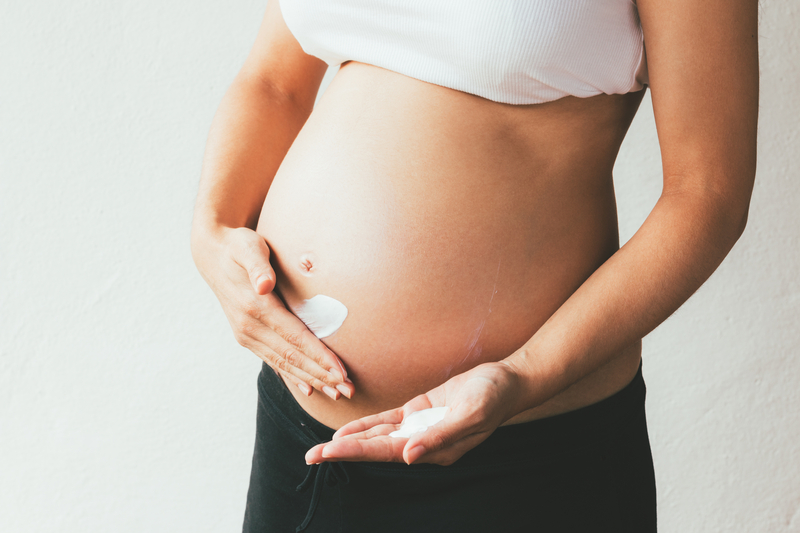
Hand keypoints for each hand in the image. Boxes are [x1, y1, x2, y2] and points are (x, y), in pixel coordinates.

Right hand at [191, 225, 353, 399]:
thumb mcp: (248, 247)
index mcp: (254, 307)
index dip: (319, 356)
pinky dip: (293, 376)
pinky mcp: (248, 338)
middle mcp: (249, 327)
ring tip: (337, 393)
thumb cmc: (238, 246)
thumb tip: (264, 285)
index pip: (295, 338)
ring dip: (312, 380)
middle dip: (322, 376)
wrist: (212, 255)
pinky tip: (308, 389)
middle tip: (348, 391)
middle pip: (292, 357)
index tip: (341, 371)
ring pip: (284, 364)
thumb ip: (258, 265)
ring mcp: (247, 335)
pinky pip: (274, 361)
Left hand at [305, 362, 522, 465]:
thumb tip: (407, 456)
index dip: (355, 452)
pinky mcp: (419, 412)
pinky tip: (349, 431)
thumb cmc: (492, 398)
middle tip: (310, 456)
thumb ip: (439, 436)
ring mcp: (419, 428)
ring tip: (322, 447)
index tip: (329, 452)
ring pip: (377, 436)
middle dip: (342, 451)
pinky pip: (387, 421)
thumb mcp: (470, 415)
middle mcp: (421, 443)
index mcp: (433, 450)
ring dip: (350, 441)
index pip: (386, 452)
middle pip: (374, 449)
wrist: (506, 382)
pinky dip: (367, 425)